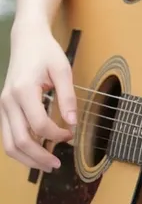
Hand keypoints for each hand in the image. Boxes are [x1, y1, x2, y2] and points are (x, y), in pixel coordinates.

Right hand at [0, 21, 75, 171]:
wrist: (27, 39)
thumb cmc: (46, 52)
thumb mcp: (62, 69)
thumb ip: (67, 96)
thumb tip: (72, 123)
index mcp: (23, 91)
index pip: (39, 125)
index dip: (56, 135)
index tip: (71, 134)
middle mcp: (8, 101)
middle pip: (19, 141)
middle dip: (39, 157)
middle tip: (57, 164)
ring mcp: (2, 106)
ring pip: (8, 144)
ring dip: (27, 159)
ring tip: (47, 164)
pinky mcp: (3, 108)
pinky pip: (7, 136)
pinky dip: (20, 149)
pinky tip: (37, 151)